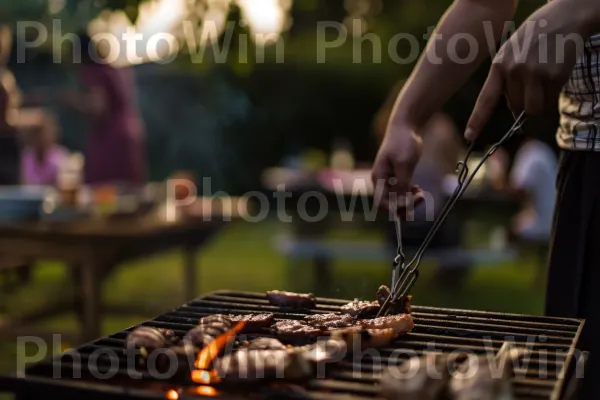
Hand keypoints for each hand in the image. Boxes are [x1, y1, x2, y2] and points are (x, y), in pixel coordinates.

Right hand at [371, 123, 423, 213]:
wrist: (405, 126)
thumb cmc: (403, 143)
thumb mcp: (404, 164)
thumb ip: (402, 184)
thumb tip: (402, 203)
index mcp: (378, 178)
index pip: (381, 203)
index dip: (395, 208)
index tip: (410, 205)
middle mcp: (381, 181)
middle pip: (389, 203)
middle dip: (404, 205)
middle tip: (421, 198)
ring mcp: (388, 179)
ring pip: (396, 199)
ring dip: (409, 200)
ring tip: (421, 194)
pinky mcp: (397, 176)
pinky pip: (401, 192)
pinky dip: (410, 194)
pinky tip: (418, 189)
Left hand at [465, 0, 591, 140]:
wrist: (563, 17)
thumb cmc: (534, 38)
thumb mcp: (510, 53)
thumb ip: (505, 78)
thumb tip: (513, 109)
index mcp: (499, 66)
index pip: (485, 99)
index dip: (477, 120)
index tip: (469, 136)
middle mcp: (514, 71)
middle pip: (516, 108)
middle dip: (524, 102)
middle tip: (533, 82)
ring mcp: (535, 73)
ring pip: (533, 109)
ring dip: (539, 102)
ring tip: (543, 80)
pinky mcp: (554, 75)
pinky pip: (551, 99)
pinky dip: (554, 92)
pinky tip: (555, 72)